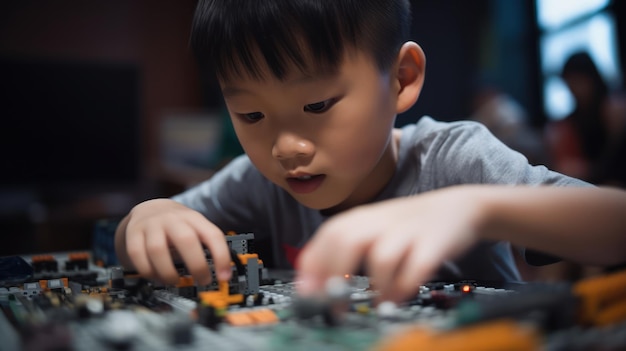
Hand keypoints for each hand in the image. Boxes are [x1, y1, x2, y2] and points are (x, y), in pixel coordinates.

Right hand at [119, 199, 231, 284]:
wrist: (149, 210)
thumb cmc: (177, 225)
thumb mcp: (196, 228)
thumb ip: (208, 247)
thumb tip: (223, 274)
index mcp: (193, 218)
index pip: (212, 235)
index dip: (221, 257)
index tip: (224, 277)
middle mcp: (172, 219)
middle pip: (186, 240)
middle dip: (197, 266)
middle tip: (202, 281)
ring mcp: (151, 225)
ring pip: (158, 250)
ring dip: (168, 273)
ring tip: (175, 281)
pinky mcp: (133, 234)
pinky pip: (137, 255)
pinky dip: (148, 272)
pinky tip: (157, 277)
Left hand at [295, 186, 485, 301]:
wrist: (457, 208)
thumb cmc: (407, 227)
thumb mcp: (371, 230)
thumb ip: (341, 251)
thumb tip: (309, 283)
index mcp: (361, 218)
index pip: (327, 236)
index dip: (313, 266)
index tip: (306, 293)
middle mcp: (380, 221)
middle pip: (347, 241)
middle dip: (334, 276)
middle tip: (333, 307)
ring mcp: (407, 231)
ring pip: (381, 256)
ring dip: (374, 285)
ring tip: (375, 303)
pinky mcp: (434, 243)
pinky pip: (416, 267)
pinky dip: (404, 287)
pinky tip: (397, 299)